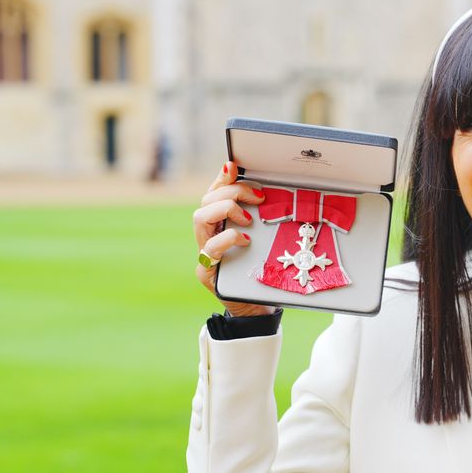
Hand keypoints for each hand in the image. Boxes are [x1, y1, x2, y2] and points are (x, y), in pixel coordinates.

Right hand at [193, 161, 274, 317]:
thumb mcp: (266, 239)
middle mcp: (208, 235)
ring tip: (248, 220)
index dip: (222, 178)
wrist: (257, 306)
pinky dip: (226, 240)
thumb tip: (272, 192)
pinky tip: (243, 240)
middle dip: (231, 193)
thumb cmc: (261, 268)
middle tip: (258, 198)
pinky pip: (209, 250)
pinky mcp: (207, 272)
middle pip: (206, 201)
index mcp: (220, 223)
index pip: (214, 192)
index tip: (234, 166)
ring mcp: (205, 253)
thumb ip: (263, 219)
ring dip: (225, 211)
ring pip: (199, 219)